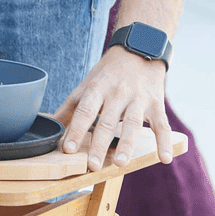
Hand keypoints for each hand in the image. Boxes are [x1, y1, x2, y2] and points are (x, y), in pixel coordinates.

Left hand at [53, 45, 171, 171]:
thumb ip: (71, 108)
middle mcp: (117, 93)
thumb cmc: (109, 73)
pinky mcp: (157, 104)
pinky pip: (161, 125)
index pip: (84, 110)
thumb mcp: (87, 85)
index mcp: (97, 88)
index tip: (69, 149)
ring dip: (127, 144)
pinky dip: (164, 142)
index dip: (76, 130)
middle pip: (107, 121)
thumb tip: (50, 126)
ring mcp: (138, 98)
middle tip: (93, 165)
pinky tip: (164, 158)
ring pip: (132, 123)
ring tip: (120, 163)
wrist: (139, 50)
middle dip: (99, 144)